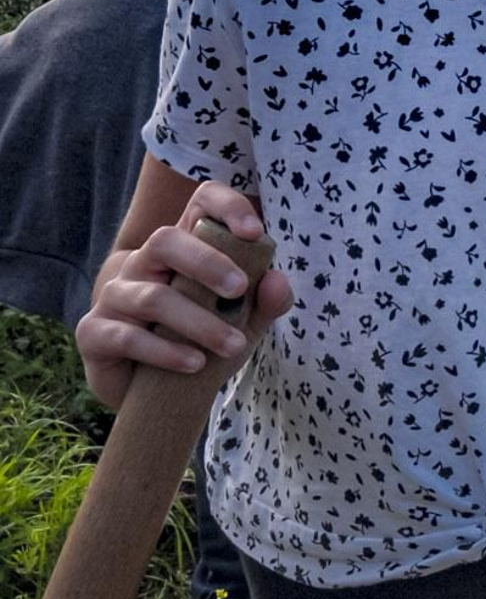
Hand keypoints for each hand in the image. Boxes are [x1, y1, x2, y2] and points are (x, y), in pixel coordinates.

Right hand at [76, 183, 293, 410]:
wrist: (151, 395)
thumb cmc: (197, 344)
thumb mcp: (241, 325)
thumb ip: (263, 303)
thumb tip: (277, 280)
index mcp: (182, 251)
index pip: (199, 203)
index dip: (225, 206)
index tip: (254, 232)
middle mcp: (142, 264)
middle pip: (164, 240)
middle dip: (206, 262)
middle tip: (239, 289)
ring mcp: (114, 296)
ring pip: (153, 298)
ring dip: (199, 322)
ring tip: (233, 346)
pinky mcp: (94, 333)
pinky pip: (128, 337)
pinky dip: (165, 351)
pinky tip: (194, 363)